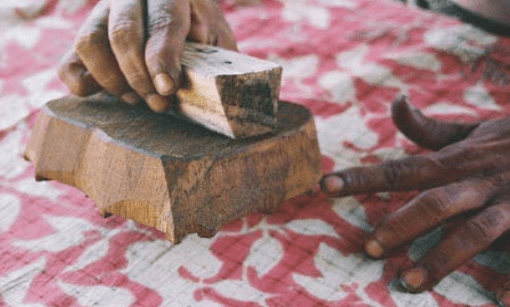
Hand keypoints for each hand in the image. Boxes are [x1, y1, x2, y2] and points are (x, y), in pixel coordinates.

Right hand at [58, 0, 236, 111]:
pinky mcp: (87, 37)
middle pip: (123, 33)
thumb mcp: (218, 39)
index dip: (162, 57)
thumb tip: (200, 49)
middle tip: (159, 104)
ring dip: (112, 81)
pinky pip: (69, 60)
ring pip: (89, 42)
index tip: (167, 88)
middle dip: (139, 77)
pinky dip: (81, 83)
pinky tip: (107, 95)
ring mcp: (103, 15)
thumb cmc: (205, 37)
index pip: (162, 21)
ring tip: (136, 100)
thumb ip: (213, 44)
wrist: (188, 27)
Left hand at [321, 95, 509, 304]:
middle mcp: (480, 180)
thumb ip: (428, 127)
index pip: (401, 168)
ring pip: (474, 231)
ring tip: (410, 283)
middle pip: (435, 201)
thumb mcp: (472, 130)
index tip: (325, 186)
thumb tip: (396, 100)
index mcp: (458, 160)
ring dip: (442, 258)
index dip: (362, 177)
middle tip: (370, 249)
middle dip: (401, 225)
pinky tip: (499, 302)